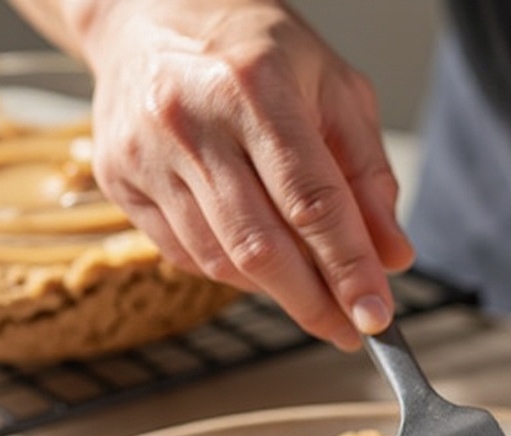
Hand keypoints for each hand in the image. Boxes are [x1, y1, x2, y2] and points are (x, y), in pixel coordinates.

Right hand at [72, 0, 413, 348]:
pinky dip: (233, 272)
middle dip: (314, 303)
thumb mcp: (333, 91)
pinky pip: (186, 255)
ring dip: (276, 292)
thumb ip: (367, 176)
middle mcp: (191, 120)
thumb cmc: (254, 49)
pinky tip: (259, 260)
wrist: (147, 10)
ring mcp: (146, 153)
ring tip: (311, 292)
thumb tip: (391, 257)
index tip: (376, 317)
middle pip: (262, 247)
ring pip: (222, 261)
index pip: (312, 203)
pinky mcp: (119, 179)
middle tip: (348, 330)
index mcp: (255, 87)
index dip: (348, 269)